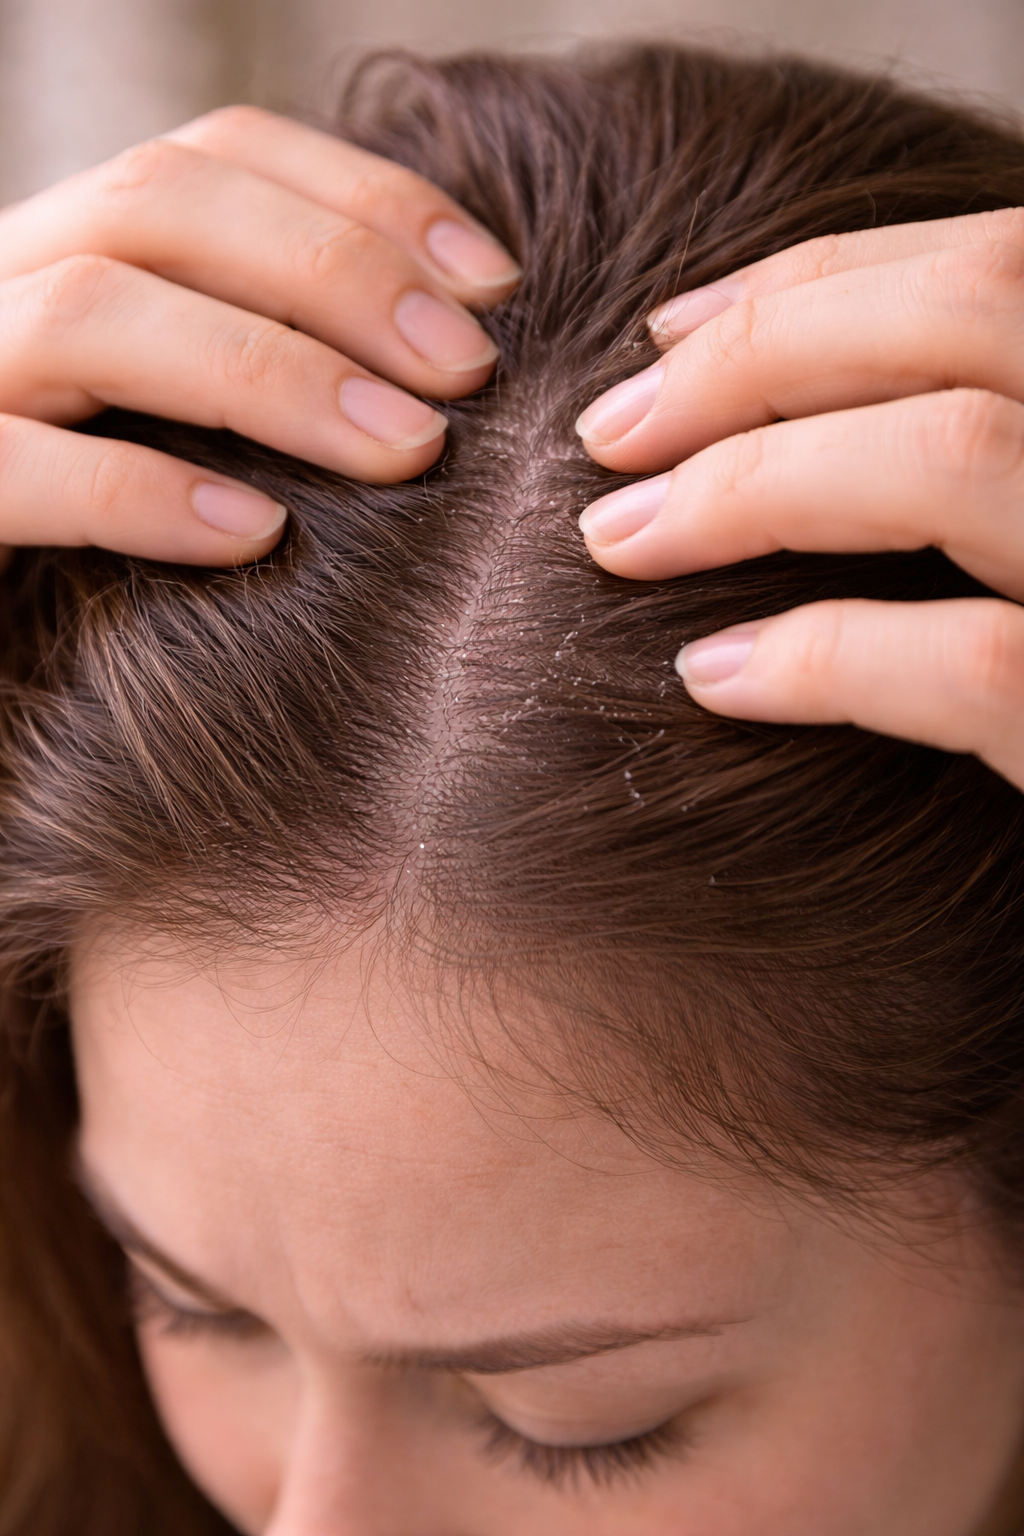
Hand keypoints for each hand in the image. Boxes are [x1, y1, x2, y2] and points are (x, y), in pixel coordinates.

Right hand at [0, 107, 519, 564]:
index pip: (213, 158)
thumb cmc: (95, 544)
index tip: (493, 282)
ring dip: (269, 371)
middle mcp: (2, 284)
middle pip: (160, 202)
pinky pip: (17, 470)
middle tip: (465, 369)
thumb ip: (260, 370)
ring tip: (403, 447)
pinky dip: (141, 493)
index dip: (363, 197)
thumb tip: (439, 370)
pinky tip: (257, 535)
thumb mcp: (177, 425)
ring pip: (89, 313)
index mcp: (72, 250)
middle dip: (336, 271)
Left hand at [576, 208, 1023, 792]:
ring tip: (620, 537)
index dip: (816, 278)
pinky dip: (824, 658)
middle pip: (977, 308)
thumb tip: (750, 397)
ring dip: (754, 483)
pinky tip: (712, 677)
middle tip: (607, 432)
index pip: (996, 260)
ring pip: (958, 455)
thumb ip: (975, 442)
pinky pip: (975, 667)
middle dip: (760, 353)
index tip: (667, 331)